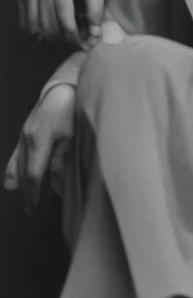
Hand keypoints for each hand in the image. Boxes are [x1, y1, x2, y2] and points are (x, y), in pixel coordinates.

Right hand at [4, 83, 76, 213]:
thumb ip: (63, 163)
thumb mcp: (74, 137)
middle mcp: (27, 137)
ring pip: (20, 165)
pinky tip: (11, 183)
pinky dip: (15, 170)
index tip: (36, 210)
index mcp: (39, 139)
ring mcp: (24, 132)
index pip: (34, 176)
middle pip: (25, 173)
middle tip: (33, 213)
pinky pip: (17, 155)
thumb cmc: (75, 109)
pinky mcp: (26, 130)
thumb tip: (57, 187)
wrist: (68, 84)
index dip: (35, 195)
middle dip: (29, 194)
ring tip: (27, 202)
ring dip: (23, 184)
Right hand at [18, 0, 104, 47]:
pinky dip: (36, 30)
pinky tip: (49, 29)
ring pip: (33, 26)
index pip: (64, 19)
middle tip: (76, 40)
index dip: (75, 37)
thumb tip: (94, 34)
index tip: (84, 44)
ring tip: (64, 34)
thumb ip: (96, 6)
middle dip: (64, 39)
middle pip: (48, 25)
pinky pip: (24, 19)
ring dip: (50, 37)